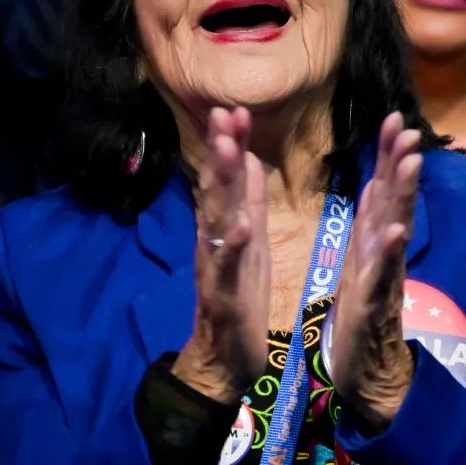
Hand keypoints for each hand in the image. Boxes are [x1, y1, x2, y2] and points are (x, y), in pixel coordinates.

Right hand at [172, 107, 271, 404]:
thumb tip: (247, 157)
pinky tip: (240, 225)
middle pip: (216, 189)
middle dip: (220, 151)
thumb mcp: (250, 241)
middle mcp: (215, 240)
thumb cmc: (239, 296)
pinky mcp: (223, 295)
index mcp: (228, 227)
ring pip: (216, 219)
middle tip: (223, 112)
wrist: (225, 356)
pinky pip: (226, 267)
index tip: (234, 108)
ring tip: (226, 151)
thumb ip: (248, 201)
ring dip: (220, 185)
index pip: (226, 178)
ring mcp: (216, 266)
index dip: (230, 144)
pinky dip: (232, 245)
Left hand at [327, 113, 423, 431]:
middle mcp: (384, 255)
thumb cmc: (362, 317)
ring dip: (403, 195)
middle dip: (401, 163)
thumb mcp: (364, 261)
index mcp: (374, 242)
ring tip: (410, 161)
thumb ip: (373, 222)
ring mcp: (384, 279)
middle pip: (395, 201)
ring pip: (395, 230)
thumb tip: (379, 179)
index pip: (383, 189)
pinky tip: (395, 231)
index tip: (394, 116)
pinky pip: (383, 276)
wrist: (367, 375)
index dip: (388, 154)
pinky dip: (389, 253)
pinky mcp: (374, 308)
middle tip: (410, 127)